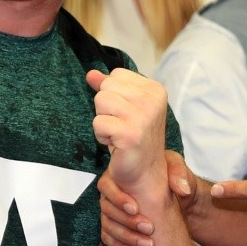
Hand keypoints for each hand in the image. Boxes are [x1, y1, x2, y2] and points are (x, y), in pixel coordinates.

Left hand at [88, 68, 168, 199]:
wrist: (145, 172)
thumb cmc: (134, 137)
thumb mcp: (124, 107)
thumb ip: (109, 87)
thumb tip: (91, 73)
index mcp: (155, 90)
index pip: (116, 75)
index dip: (113, 95)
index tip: (126, 114)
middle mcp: (152, 100)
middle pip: (106, 87)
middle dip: (106, 107)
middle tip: (121, 125)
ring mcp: (143, 116)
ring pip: (100, 101)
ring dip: (102, 120)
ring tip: (117, 133)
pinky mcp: (130, 133)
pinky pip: (98, 122)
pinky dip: (101, 135)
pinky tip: (116, 143)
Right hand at [99, 150, 197, 245]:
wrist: (180, 198)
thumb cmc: (173, 177)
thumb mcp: (178, 169)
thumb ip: (179, 174)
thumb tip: (182, 189)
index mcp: (120, 174)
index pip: (106, 185)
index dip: (118, 198)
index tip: (136, 209)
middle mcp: (112, 191)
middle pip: (107, 208)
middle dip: (127, 221)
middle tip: (149, 228)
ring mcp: (111, 210)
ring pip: (108, 225)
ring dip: (126, 236)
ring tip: (147, 244)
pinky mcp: (114, 225)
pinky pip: (108, 237)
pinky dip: (118, 245)